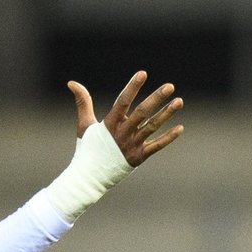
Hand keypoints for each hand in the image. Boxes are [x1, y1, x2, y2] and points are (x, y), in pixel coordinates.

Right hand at [67, 71, 184, 166]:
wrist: (89, 177)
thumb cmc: (87, 148)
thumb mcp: (84, 124)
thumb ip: (83, 101)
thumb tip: (71, 82)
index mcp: (109, 123)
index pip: (122, 101)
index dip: (132, 87)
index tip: (142, 74)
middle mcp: (122, 133)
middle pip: (142, 113)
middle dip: (156, 98)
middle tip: (170, 86)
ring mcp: (132, 146)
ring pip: (152, 127)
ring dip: (166, 113)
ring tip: (179, 101)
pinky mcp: (139, 157)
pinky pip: (157, 146)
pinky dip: (169, 137)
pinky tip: (180, 127)